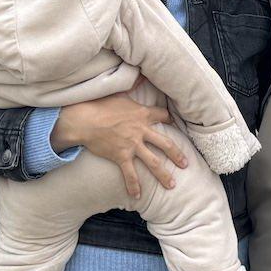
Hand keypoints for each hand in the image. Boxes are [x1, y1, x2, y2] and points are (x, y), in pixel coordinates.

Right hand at [50, 93, 186, 198]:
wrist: (84, 119)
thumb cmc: (99, 105)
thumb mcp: (119, 92)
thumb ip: (132, 85)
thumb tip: (140, 75)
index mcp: (142, 114)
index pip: (162, 116)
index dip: (169, 119)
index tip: (173, 122)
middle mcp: (141, 131)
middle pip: (166, 144)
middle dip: (177, 155)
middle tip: (185, 164)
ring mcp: (132, 145)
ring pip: (153, 162)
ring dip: (163, 175)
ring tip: (172, 185)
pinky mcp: (121, 156)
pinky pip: (130, 174)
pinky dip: (134, 186)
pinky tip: (138, 196)